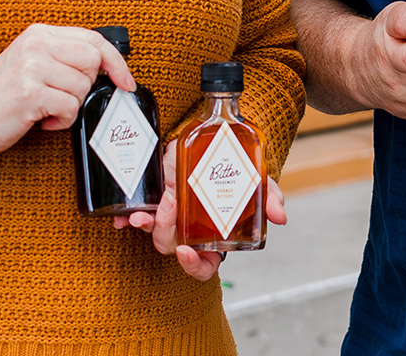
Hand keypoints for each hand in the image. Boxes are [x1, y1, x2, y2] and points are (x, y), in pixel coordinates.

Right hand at [0, 24, 132, 155]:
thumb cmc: (2, 95)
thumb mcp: (31, 63)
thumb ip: (62, 57)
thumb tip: (106, 68)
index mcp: (39, 33)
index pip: (93, 38)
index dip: (116, 62)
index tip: (125, 81)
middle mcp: (36, 45)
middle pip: (93, 60)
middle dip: (87, 86)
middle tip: (64, 97)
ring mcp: (32, 67)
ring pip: (83, 87)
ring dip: (71, 107)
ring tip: (48, 110)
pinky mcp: (29, 93)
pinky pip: (71, 107)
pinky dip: (63, 120)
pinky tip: (43, 120)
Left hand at [118, 150, 286, 281]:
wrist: (207, 138)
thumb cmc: (230, 168)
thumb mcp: (253, 180)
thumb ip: (268, 197)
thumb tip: (280, 217)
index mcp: (212, 235)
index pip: (203, 267)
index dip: (194, 267)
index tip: (186, 252)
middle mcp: (187, 230)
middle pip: (173, 248)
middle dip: (168, 232)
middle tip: (173, 204)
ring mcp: (168, 216)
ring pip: (155, 233)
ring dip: (152, 221)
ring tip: (160, 199)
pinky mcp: (153, 199)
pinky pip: (137, 216)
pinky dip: (128, 218)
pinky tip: (125, 215)